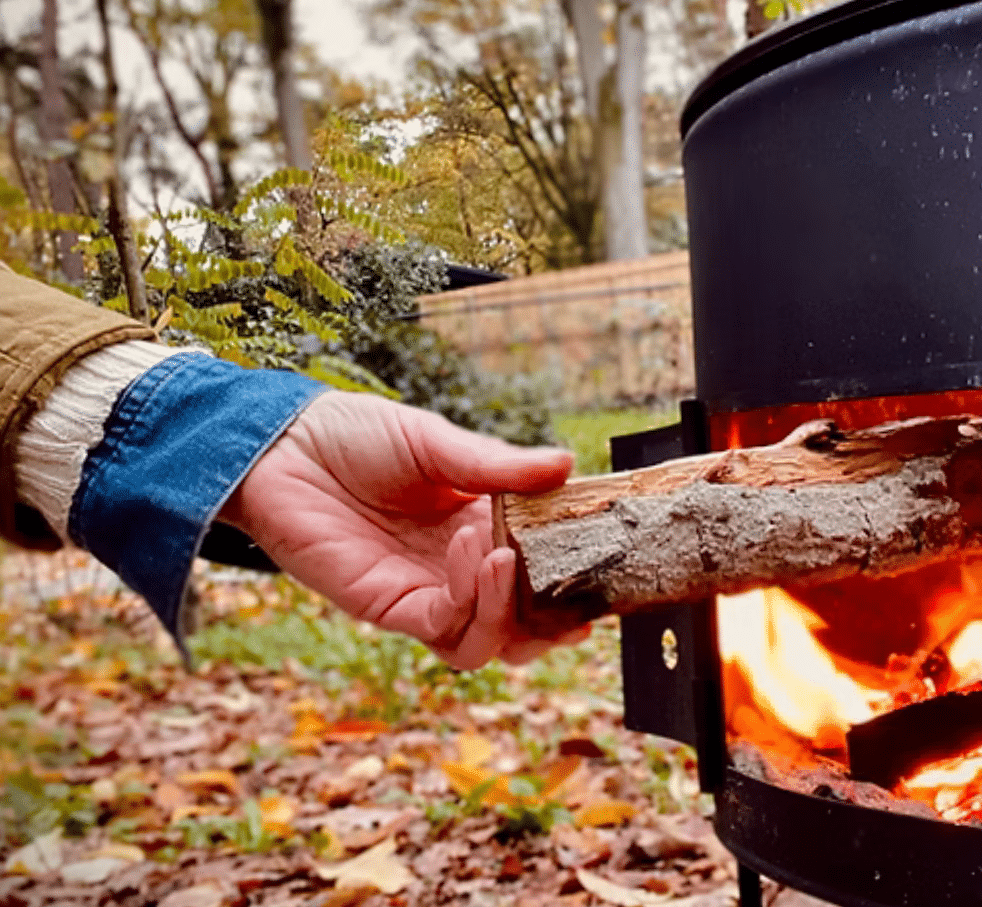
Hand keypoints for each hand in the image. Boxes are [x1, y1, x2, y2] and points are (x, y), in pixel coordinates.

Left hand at [218, 392, 583, 667]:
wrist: (281, 443)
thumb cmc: (353, 434)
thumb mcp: (435, 442)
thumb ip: (496, 465)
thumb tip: (567, 465)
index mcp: (476, 525)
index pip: (535, 566)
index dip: (570, 576)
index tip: (606, 565)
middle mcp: (455, 569)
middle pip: (517, 622)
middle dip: (552, 623)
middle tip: (578, 604)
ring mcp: (422, 591)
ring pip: (484, 640)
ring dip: (509, 609)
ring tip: (509, 556)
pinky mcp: (386, 605)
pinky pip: (442, 625)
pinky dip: (469, 598)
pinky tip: (474, 549)